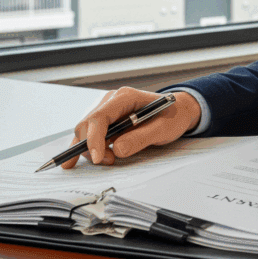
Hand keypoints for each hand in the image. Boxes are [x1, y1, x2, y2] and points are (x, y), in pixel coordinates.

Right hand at [61, 87, 201, 168]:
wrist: (178, 112)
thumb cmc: (173, 117)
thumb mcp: (164, 128)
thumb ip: (141, 138)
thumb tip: (116, 149)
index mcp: (126, 97)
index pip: (100, 117)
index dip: (94, 138)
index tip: (98, 158)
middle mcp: (112, 100)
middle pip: (87, 124)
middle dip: (92, 146)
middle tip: (110, 160)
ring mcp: (107, 109)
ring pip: (85, 130)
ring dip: (90, 148)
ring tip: (109, 159)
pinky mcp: (107, 120)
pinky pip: (90, 134)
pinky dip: (87, 147)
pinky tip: (78, 159)